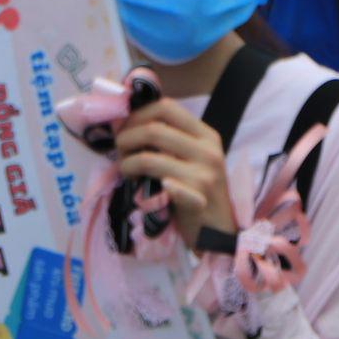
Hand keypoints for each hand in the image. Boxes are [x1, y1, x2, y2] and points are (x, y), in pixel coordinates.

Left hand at [113, 99, 235, 250]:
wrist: (219, 231)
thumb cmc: (200, 192)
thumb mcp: (194, 159)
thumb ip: (172, 141)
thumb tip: (128, 123)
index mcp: (207, 135)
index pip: (167, 107)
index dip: (138, 114)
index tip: (124, 129)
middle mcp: (208, 151)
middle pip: (154, 130)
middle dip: (126, 139)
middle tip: (120, 152)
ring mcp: (204, 175)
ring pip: (149, 158)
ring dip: (127, 164)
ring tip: (126, 172)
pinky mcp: (197, 199)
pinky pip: (165, 185)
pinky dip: (148, 185)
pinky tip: (141, 191)